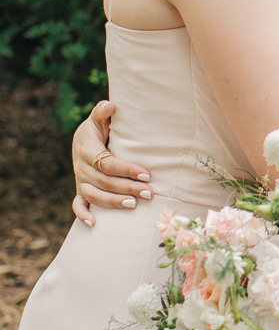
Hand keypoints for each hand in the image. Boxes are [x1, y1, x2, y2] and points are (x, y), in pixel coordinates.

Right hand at [72, 100, 154, 226]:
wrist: (82, 139)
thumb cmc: (98, 128)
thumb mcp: (98, 118)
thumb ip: (103, 111)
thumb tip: (111, 105)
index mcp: (87, 149)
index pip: (108, 163)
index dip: (127, 170)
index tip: (146, 174)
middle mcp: (82, 167)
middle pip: (105, 182)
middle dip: (128, 188)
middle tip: (150, 193)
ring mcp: (80, 180)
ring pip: (95, 195)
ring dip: (114, 202)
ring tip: (134, 205)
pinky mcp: (80, 189)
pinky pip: (78, 205)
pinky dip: (83, 215)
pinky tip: (94, 224)